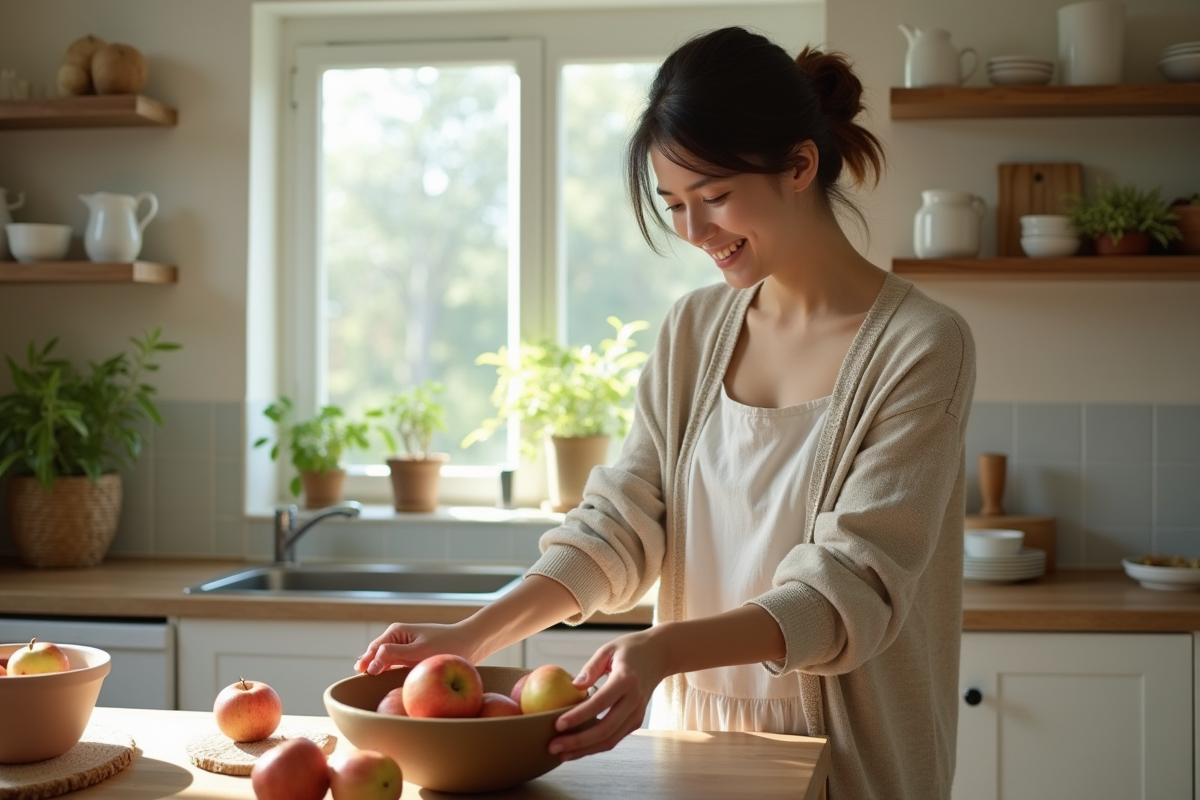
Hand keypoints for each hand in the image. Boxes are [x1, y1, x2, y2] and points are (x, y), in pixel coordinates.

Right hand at [354, 622, 477, 674]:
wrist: (469, 643)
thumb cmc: (445, 645)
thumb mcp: (418, 651)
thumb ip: (394, 655)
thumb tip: (369, 663)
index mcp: (395, 632)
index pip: (374, 649)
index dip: (367, 662)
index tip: (364, 675)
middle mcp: (397, 639)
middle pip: (376, 656)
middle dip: (369, 667)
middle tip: (361, 685)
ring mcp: (404, 649)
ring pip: (384, 662)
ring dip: (379, 672)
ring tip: (370, 687)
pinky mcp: (411, 659)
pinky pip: (395, 668)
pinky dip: (390, 675)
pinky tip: (387, 686)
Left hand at [547, 627, 670, 760]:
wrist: (659, 656)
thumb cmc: (630, 650)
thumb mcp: (608, 649)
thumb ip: (590, 668)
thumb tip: (573, 686)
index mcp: (626, 680)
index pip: (600, 703)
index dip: (579, 716)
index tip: (558, 724)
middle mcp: (634, 700)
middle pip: (605, 728)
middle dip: (578, 741)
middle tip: (554, 746)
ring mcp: (637, 713)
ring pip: (611, 739)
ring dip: (585, 750)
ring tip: (562, 754)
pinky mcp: (636, 721)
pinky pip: (615, 738)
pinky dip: (596, 746)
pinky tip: (578, 748)